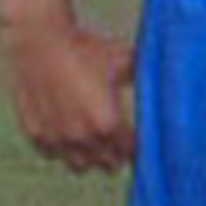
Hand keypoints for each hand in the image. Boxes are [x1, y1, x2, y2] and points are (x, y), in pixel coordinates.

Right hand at [0, 10, 135, 171]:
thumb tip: (170, 84)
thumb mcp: (125, 61)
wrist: (40, 39)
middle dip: (116, 155)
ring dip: (89, 157)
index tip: (138, 140)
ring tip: (94, 142)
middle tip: (119, 142)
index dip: (137, 147)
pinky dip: (60, 149)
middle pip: (108, 164)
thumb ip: (146, 79)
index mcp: (108, 124)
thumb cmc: (87, 48)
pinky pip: (52, 154)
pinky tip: (67, 133)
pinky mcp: (34, 133)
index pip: (131, 153)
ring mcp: (56, 138)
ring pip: (80, 166)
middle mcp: (82, 137)